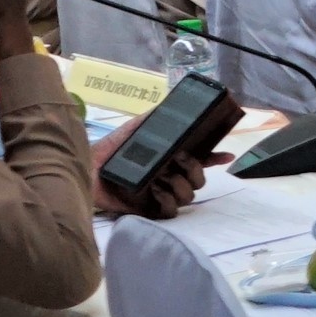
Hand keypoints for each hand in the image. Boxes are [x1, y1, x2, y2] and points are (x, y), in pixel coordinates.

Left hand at [87, 122, 217, 219]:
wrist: (89, 168)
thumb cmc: (111, 148)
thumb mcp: (135, 128)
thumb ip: (154, 118)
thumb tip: (174, 104)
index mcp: (170, 159)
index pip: (200, 160)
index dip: (215, 158)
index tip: (227, 154)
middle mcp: (169, 177)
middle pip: (199, 182)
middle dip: (195, 171)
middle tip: (180, 160)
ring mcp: (160, 195)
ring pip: (187, 197)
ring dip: (179, 185)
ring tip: (161, 177)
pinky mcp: (148, 211)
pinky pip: (170, 212)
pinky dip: (166, 200)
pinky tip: (155, 190)